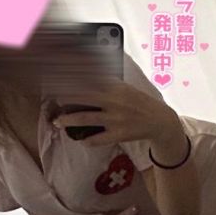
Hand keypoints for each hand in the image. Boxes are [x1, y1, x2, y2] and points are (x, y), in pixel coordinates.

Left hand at [52, 82, 185, 153]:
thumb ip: (107, 83)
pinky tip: (81, 140)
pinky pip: (98, 139)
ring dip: (69, 121)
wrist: (159, 120)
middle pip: (83, 97)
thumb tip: (86, 74)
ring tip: (58, 122)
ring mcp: (115, 119)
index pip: (90, 79)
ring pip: (86, 119)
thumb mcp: (124, 88)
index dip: (73, 79)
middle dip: (66, 98)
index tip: (60, 79)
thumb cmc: (139, 102)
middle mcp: (114, 101)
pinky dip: (87, 140)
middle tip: (56, 100)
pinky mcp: (118, 134)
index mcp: (116, 87)